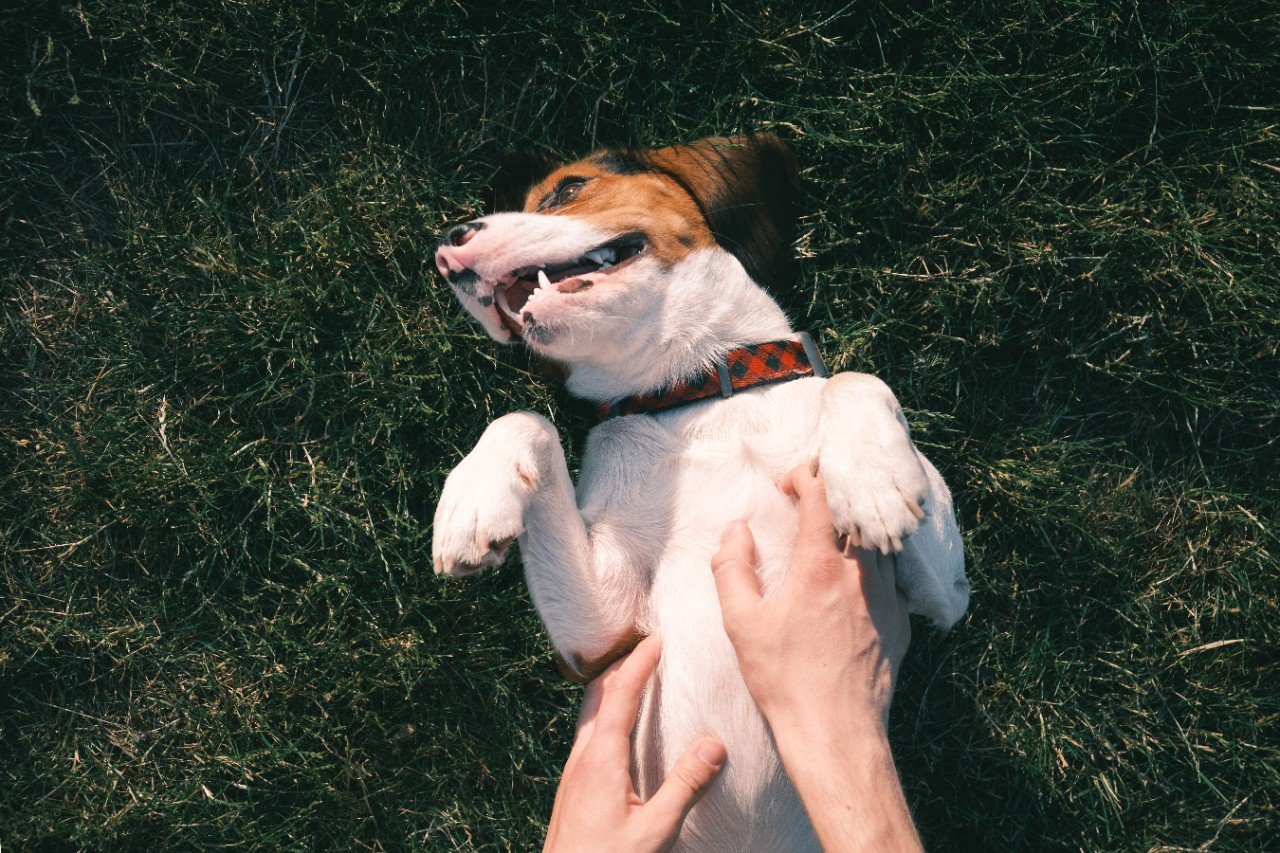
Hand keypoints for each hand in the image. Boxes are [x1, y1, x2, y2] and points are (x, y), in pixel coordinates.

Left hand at [544, 635, 726, 852]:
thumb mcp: (654, 831)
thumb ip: (684, 787)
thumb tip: (714, 744)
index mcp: (600, 760)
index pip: (620, 694)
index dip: (640, 662)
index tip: (659, 639)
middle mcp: (581, 759)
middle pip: (598, 695)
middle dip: (623, 666)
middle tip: (651, 649)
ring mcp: (573, 774)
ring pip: (590, 715)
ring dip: (612, 690)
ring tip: (639, 679)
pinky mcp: (572, 790)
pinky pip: (588, 736)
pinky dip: (607, 715)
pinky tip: (623, 732)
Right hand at [711, 462, 910, 729]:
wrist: (836, 731)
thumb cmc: (784, 679)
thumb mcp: (741, 623)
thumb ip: (732, 568)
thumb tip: (735, 531)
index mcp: (821, 565)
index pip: (822, 494)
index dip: (805, 476)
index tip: (788, 485)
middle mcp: (861, 573)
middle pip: (857, 508)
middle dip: (835, 493)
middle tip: (813, 498)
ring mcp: (887, 596)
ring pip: (880, 538)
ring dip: (857, 524)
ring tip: (836, 530)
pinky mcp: (901, 619)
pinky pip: (894, 573)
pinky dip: (875, 559)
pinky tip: (856, 575)